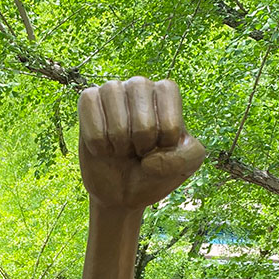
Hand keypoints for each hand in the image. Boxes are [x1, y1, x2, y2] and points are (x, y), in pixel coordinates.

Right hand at [78, 77, 205, 210]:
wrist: (123, 192)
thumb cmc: (155, 171)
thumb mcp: (187, 165)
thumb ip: (189, 156)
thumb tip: (149, 159)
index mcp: (166, 92)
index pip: (170, 105)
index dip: (167, 135)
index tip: (162, 146)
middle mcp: (140, 85)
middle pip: (144, 121)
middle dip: (143, 146)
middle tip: (140, 150)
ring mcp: (112, 90)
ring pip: (116, 117)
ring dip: (119, 143)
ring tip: (122, 148)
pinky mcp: (88, 99)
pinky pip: (90, 110)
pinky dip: (97, 140)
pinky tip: (103, 147)